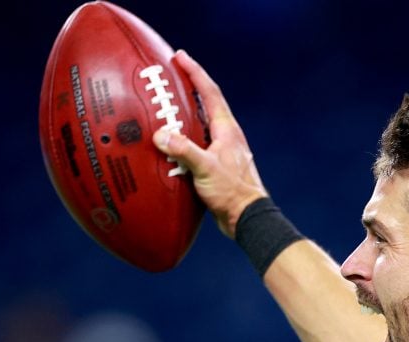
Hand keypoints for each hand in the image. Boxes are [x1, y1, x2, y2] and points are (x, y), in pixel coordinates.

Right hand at [153, 49, 268, 237]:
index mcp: (227, 131)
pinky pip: (196, 144)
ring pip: (200, 125)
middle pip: (206, 104)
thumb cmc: (233, 193)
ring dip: (184, 114)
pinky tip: (169, 143)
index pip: (210, 93)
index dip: (195, 73)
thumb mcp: (206, 169)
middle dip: (189, 88)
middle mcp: (226, 137)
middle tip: (169, 76)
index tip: (180, 57)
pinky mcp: (216, 165)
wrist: (247, 218)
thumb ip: (184, 151)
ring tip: (164, 106)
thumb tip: (161, 136)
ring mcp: (222, 151)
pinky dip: (183, 138)